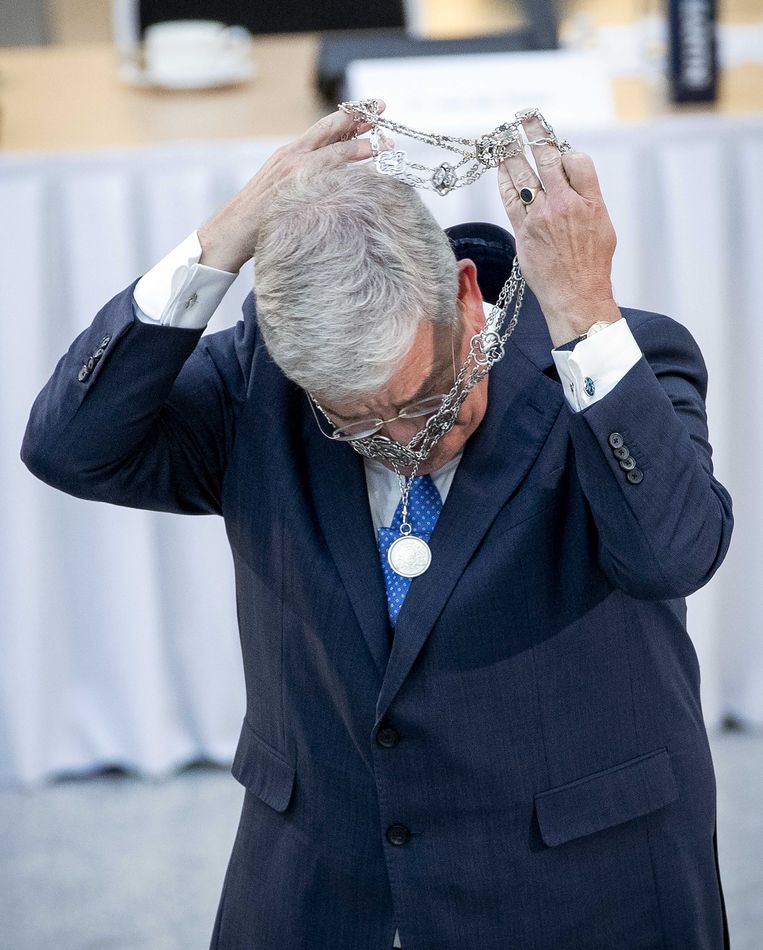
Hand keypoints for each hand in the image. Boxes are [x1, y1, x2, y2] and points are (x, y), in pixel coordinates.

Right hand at [197, 103, 384, 272]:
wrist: (231, 231)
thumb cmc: (259, 216)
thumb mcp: (282, 185)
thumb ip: (306, 176)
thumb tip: (335, 177)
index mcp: (290, 154)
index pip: (324, 129)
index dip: (348, 117)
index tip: (371, 109)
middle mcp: (293, 157)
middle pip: (330, 130)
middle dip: (358, 117)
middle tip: (382, 106)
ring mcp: (294, 173)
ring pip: (334, 152)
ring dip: (361, 146)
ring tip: (385, 144)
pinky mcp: (296, 191)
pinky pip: (330, 179)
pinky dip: (351, 173)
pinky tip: (370, 175)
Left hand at [497, 111, 619, 347]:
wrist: (576, 296)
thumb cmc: (591, 265)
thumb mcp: (603, 227)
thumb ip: (587, 200)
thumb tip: (572, 179)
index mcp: (590, 202)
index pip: (577, 161)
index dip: (566, 153)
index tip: (558, 153)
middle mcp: (566, 205)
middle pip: (548, 159)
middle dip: (534, 135)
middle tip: (523, 118)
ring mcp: (542, 217)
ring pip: (524, 174)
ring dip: (511, 152)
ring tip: (503, 137)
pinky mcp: (524, 230)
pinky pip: (510, 197)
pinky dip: (504, 179)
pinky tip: (500, 168)